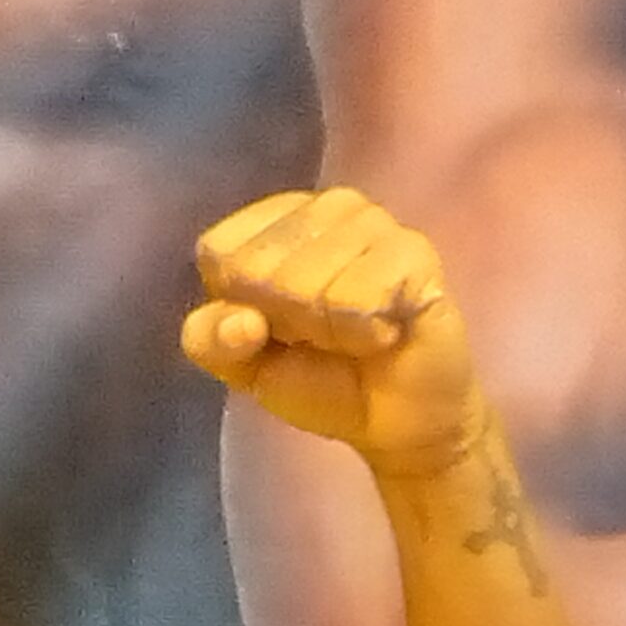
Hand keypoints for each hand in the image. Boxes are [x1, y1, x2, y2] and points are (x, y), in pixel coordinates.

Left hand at [184, 187, 484, 474]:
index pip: (218, 251)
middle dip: (282, 320)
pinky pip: (357, 297)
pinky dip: (360, 332)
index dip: (236, 305)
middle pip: (259, 267)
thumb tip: (240, 323)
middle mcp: (327, 206)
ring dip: (323, 329)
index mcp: (274, 219)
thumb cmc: (316, 378)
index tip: (270, 327)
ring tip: (350, 333)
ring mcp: (374, 221)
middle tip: (317, 335)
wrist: (394, 419)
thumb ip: (211, 338)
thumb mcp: (241, 363)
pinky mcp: (414, 252)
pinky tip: (381, 332)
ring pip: (307, 282)